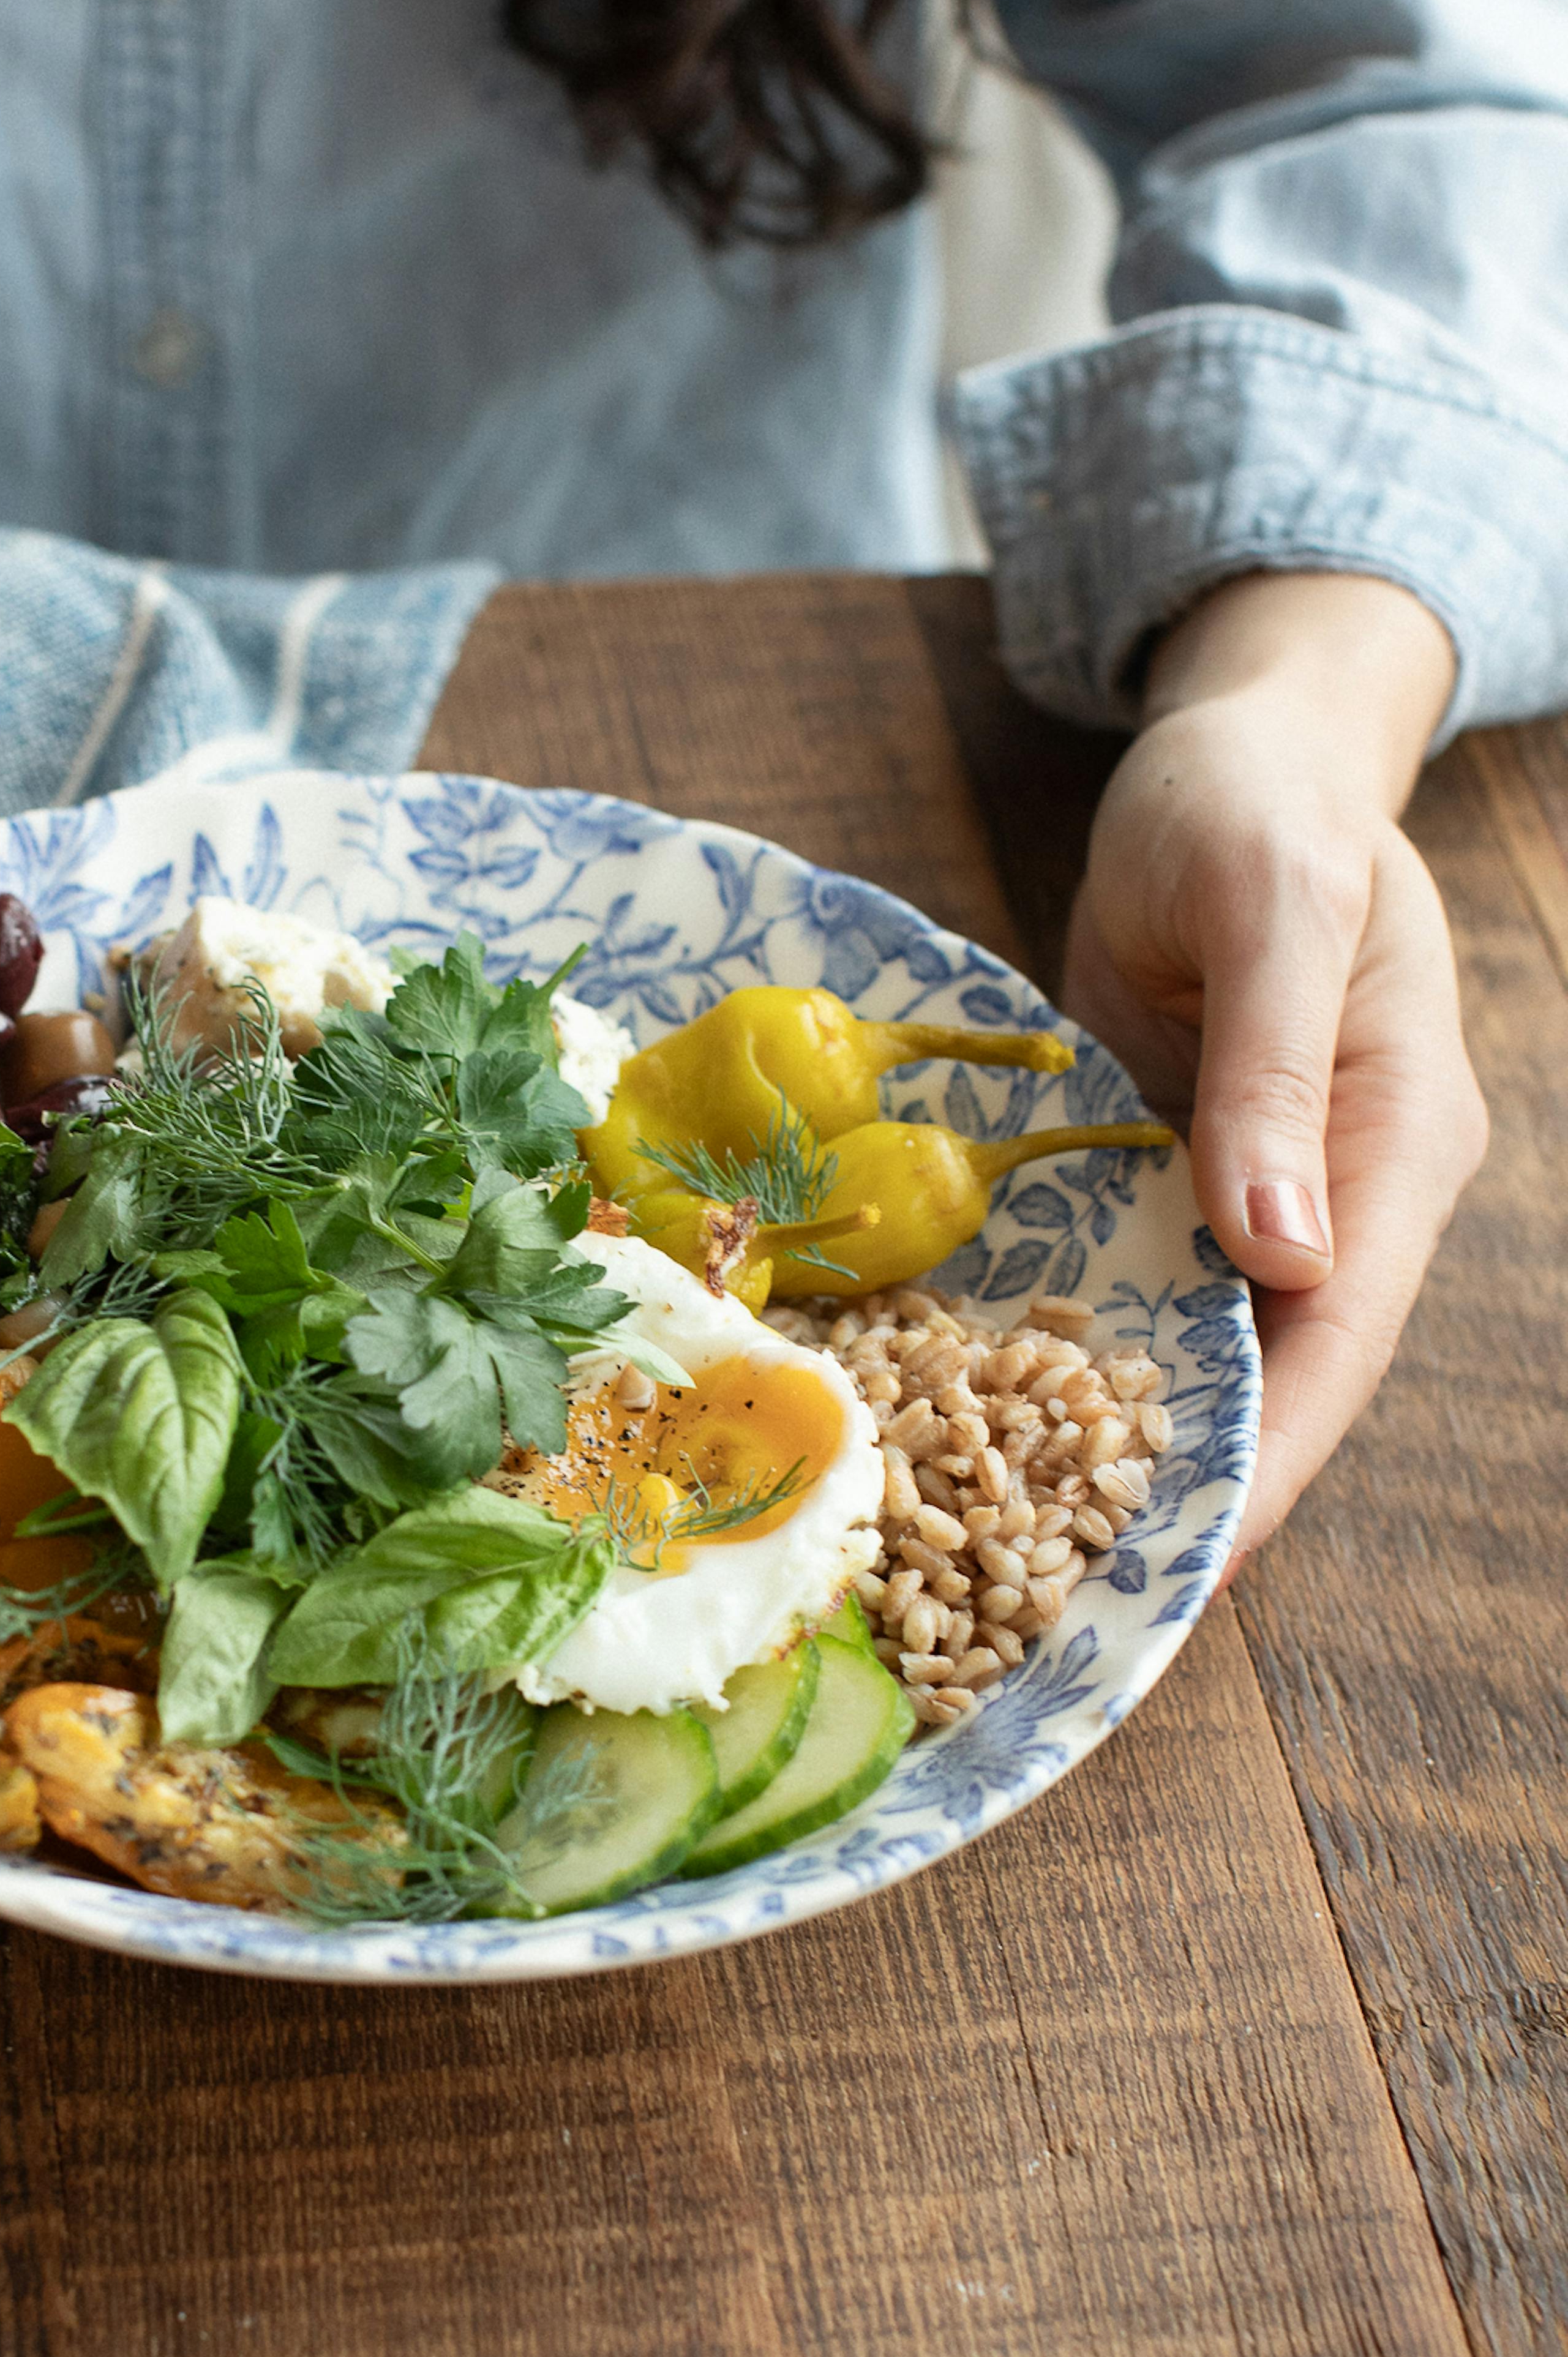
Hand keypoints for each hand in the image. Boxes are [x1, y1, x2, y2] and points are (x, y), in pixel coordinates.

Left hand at [1061, 573, 1485, 1569]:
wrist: (1231, 749)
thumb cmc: (1258, 805)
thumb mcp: (1271, 908)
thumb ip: (1271, 1072)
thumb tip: (1284, 1249)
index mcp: (1393, 1145)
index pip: (1337, 1337)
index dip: (1269, 1462)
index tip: (1182, 1572)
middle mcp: (1326, 1190)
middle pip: (1270, 1372)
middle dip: (1183, 1486)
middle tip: (1063, 1606)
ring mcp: (1243, 1186)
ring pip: (1190, 1341)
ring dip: (1109, 1435)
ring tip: (998, 1549)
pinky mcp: (1163, 1167)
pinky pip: (1120, 1275)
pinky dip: (1059, 1343)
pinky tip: (963, 1410)